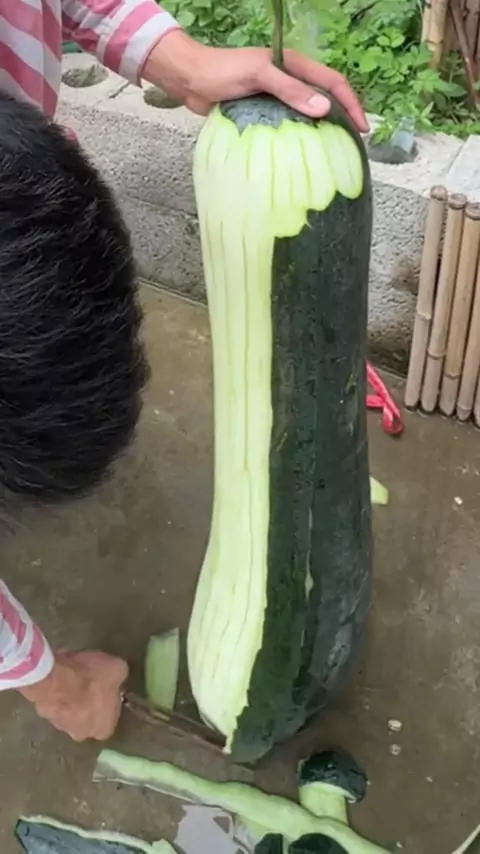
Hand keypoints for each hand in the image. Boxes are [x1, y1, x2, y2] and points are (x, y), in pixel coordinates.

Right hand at [20, 650, 127, 741]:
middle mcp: (82, 734)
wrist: (55, 678)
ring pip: (71, 711)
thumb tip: (117, 676)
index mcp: (103, 729)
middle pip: (90, 717)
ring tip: (74, 674)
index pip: (111, 717)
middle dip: (90, 701)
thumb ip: (120, 677)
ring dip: (73, 697)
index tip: (107, 684)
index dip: (110, 699)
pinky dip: (58, 691)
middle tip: (90, 679)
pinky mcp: (43, 714)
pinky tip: (60, 675)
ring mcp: (60, 726)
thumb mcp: (118, 668)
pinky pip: (56, 702)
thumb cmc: (91, 678)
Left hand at [144, 30, 367, 131]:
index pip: (333, 82)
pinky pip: (289, 125)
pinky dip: (300, 137)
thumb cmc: (221, 72)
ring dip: (322, 130)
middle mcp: (290, 79)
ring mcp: (277, 96)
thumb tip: (323, 108)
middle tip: (353, 145)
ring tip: (334, 153)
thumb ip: (290, 90)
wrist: (190, 79)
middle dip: (342, 118)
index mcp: (294, 64)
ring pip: (308, 114)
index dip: (351, 103)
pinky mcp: (264, 112)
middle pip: (325, 98)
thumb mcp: (258, 76)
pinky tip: (304, 155)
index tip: (362, 128)